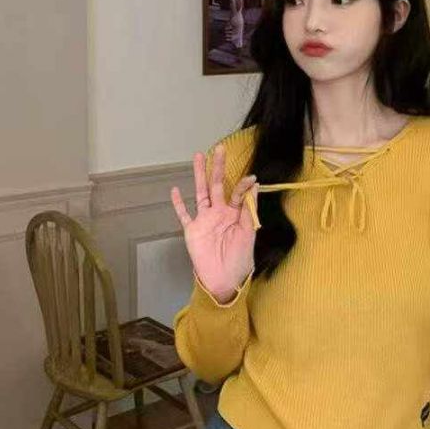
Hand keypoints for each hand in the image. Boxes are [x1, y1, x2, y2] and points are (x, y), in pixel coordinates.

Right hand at [171, 144, 258, 302]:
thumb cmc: (240, 259)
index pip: (237, 193)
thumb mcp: (249, 233)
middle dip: (218, 167)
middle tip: (219, 147)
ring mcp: (204, 220)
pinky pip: (184, 215)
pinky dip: (179, 204)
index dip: (243, 185)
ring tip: (198, 157)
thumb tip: (254, 185)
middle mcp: (219, 213)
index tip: (251, 177)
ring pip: (200, 193)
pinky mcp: (192, 231)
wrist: (225, 280)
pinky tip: (175, 190)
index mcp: (235, 214)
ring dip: (199, 176)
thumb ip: (249, 210)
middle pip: (217, 185)